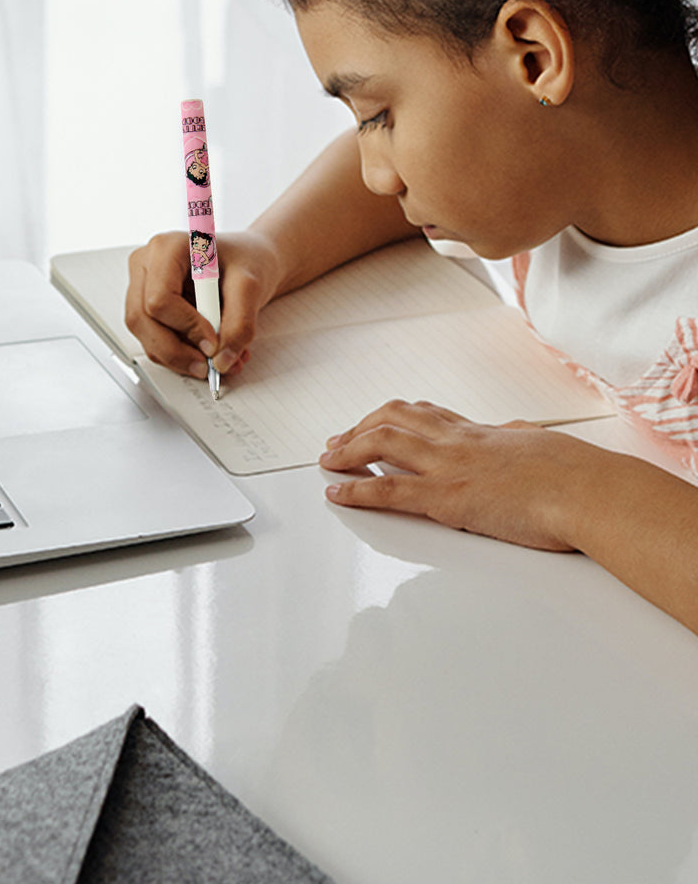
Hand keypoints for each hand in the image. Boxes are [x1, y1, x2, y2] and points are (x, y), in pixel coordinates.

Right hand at [125, 229, 281, 378]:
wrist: (249, 261)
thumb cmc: (246, 260)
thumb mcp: (251, 287)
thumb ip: (239, 324)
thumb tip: (221, 360)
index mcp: (167, 248)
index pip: (159, 298)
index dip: (185, 326)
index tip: (212, 342)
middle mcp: (147, 266)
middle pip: (142, 320)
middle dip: (176, 351)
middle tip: (209, 366)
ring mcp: (142, 288)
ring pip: (146, 335)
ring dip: (181, 357)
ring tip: (220, 360)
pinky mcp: (148, 309)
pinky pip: (155, 341)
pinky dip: (182, 355)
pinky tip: (211, 354)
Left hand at [318, 398, 606, 551]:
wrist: (587, 490)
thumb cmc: (575, 475)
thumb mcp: (541, 446)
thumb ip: (517, 440)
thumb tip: (513, 434)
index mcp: (481, 431)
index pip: (426, 414)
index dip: (393, 417)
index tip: (374, 422)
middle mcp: (457, 441)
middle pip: (394, 420)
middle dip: (359, 428)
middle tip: (336, 442)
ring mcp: (448, 467)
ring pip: (382, 444)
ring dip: (348, 451)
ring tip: (326, 460)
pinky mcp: (446, 498)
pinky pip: (388, 491)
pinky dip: (356, 489)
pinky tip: (336, 491)